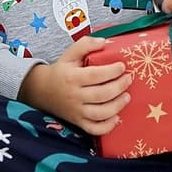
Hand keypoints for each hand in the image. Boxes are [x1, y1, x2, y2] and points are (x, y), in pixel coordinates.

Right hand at [18, 36, 132, 135]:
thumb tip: (104, 42)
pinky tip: (117, 117)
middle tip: (129, 79)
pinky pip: (94, 129)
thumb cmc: (61, 71)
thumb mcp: (69, 54)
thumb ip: (85, 44)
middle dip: (119, 87)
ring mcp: (76, 112)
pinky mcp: (78, 122)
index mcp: (72, 77)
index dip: (111, 71)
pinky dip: (107, 126)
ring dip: (117, 106)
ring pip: (100, 114)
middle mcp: (74, 96)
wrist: (42, 90)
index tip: (122, 66)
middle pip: (101, 95)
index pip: (95, 75)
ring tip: (127, 96)